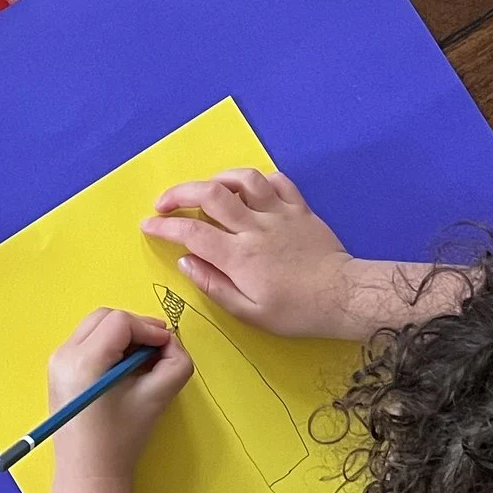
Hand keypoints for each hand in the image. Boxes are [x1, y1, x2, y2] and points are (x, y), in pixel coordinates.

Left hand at [48, 308, 191, 479]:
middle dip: (135, 327)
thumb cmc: (122, 438)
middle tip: (157, 347)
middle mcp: (64, 355)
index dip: (148, 328)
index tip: (166, 343)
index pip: (120, 322)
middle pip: (105, 317)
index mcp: (85, 361)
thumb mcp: (157, 397)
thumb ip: (175, 362)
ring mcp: (56, 362)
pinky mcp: (57, 370)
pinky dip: (108, 344)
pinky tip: (123, 368)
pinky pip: (86, 341)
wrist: (90, 471)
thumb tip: (169, 341)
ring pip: (95, 326)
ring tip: (141, 359)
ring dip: (121, 334)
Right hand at [142, 168, 365, 340]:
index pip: (191, 232)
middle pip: (210, 194)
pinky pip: (276, 180)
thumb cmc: (296, 312)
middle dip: (180, 193)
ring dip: (217, 178)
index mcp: (239, 256)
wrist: (344, 297)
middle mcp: (255, 227)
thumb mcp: (250, 313)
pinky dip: (257, 179)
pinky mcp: (299, 208)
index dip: (164, 226)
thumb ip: (214, 285)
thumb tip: (186, 262)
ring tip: (205, 189)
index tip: (148, 225)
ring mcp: (279, 213)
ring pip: (243, 179)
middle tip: (164, 203)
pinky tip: (248, 189)